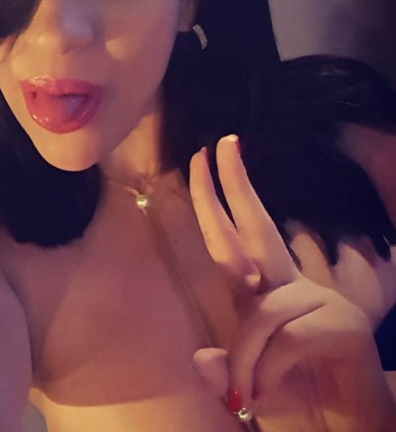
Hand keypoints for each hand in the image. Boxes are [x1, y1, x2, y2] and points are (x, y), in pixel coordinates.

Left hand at [188, 135, 394, 430]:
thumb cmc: (294, 401)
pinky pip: (284, 340)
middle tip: (221, 143)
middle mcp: (288, 289)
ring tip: (242, 395)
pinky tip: (263, 392)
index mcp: (262, 295)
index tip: (205, 159)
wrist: (346, 430)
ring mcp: (318, 302)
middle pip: (258, 228)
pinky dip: (266, 370)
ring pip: (261, 313)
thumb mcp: (246, 381)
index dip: (217, 201)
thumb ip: (225, 367)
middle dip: (236, 184)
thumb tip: (200, 359)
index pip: (233, 240)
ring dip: (244, 359)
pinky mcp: (341, 325)